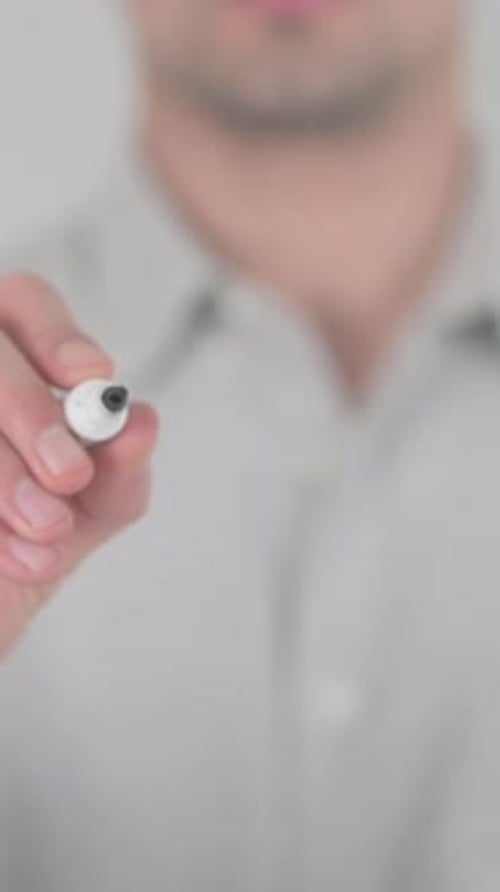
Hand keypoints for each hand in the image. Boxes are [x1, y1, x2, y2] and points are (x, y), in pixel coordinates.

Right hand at [0, 274, 159, 658]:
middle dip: (30, 409)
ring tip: (44, 533)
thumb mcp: (81, 522)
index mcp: (9, 375)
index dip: (58, 335)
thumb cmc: (17, 567)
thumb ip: (118, 476)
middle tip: (67, 475)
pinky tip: (5, 556)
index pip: (26, 305)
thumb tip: (141, 422)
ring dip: (3, 470)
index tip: (92, 376)